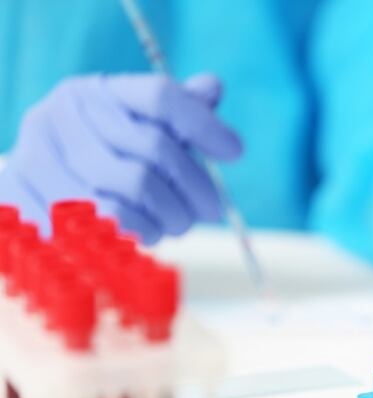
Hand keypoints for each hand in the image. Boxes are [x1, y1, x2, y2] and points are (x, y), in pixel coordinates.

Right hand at [0, 73, 241, 243]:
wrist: (34, 194)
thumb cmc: (96, 160)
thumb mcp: (132, 131)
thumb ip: (174, 112)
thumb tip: (213, 87)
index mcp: (92, 92)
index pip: (160, 96)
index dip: (204, 124)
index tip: (235, 152)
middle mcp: (63, 117)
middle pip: (154, 146)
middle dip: (196, 184)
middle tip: (213, 208)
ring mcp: (43, 157)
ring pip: (137, 185)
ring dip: (172, 212)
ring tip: (181, 223)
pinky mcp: (37, 201)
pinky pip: (112, 220)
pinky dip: (143, 230)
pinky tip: (150, 233)